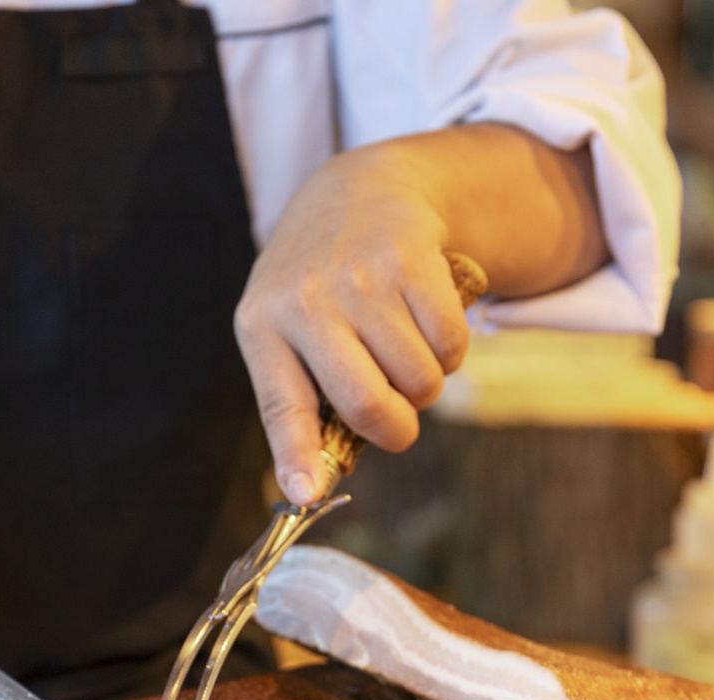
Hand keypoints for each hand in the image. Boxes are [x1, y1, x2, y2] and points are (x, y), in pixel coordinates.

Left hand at [235, 142, 471, 507]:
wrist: (360, 191)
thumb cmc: (319, 284)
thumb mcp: (286, 327)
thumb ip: (299, 397)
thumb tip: (313, 486)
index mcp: (262, 326)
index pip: (281, 405)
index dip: (297, 455)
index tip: (307, 493)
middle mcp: (306, 301)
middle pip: (367, 406)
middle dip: (396, 430)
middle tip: (399, 424)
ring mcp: (360, 278)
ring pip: (420, 382)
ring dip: (425, 385)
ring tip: (404, 352)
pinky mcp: (411, 261)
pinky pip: (452, 346)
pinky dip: (450, 352)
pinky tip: (427, 322)